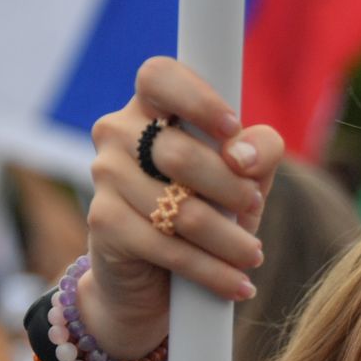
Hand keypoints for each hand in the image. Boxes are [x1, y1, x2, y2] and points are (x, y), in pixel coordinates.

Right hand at [82, 57, 282, 356]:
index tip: (232, 127)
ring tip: (252, 256)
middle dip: (228, 185)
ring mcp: (105, 175)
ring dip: (227, 238)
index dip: (197, 98)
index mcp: (152, 106)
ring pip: (178, 207)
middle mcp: (118, 132)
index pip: (160, 75)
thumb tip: (244, 157)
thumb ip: (258, 154)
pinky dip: (210, 270)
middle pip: (178, 152)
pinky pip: (166, 246)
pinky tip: (238, 284)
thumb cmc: (206, 211)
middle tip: (255, 206)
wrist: (156, 279)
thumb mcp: (243, 180)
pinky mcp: (103, 222)